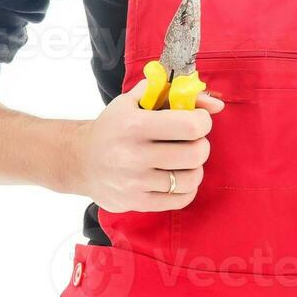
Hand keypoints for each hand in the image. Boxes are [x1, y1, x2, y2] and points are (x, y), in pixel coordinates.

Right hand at [70, 80, 224, 213]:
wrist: (79, 159)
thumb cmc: (115, 125)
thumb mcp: (137, 100)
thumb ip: (176, 93)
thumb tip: (217, 104)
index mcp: (135, 125)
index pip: (190, 126)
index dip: (203, 121)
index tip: (197, 120)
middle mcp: (133, 155)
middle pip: (195, 153)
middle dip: (201, 144)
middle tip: (192, 141)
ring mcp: (134, 182)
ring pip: (190, 178)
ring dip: (195, 168)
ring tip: (184, 160)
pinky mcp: (136, 202)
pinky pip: (180, 199)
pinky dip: (187, 188)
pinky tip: (177, 177)